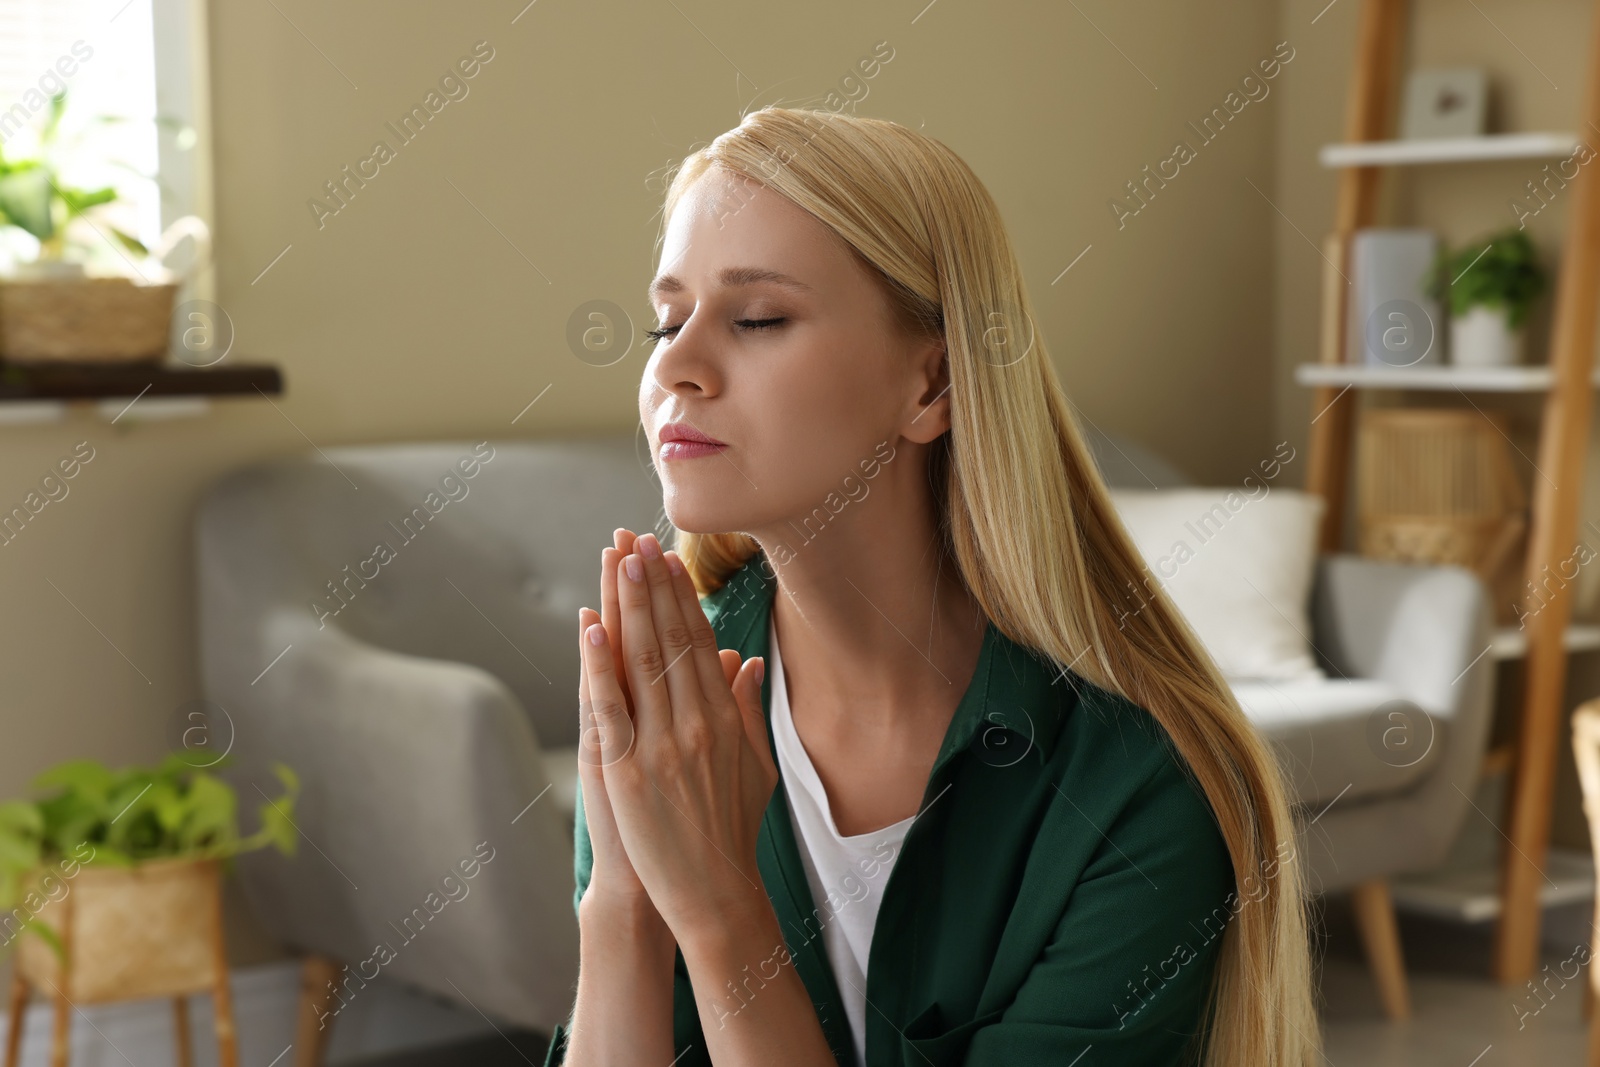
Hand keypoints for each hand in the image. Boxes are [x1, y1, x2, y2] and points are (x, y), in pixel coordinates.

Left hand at [579, 531, 777, 941]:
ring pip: (643, 660)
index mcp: (726, 718)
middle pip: (671, 640)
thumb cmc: (733, 830)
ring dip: (629, 606)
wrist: (715, 891)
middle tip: (637, 538)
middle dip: (652, 585)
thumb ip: (749, 710)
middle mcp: (697, 723)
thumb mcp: (757, 765)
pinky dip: (598, 665)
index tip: (667, 557)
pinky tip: (591, 627)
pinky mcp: (628, 769)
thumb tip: (747, 663)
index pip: (700, 642)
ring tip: (618, 561)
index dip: (681, 596)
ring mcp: (662, 745)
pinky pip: (611, 706)